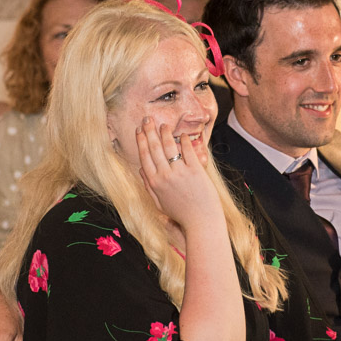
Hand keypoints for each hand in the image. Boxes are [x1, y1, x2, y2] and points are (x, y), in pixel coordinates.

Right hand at [136, 120, 219, 234]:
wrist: (201, 221)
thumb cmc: (181, 214)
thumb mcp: (159, 203)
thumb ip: (149, 186)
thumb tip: (141, 169)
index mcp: (154, 183)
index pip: (144, 156)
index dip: (141, 141)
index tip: (139, 131)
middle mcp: (165, 175)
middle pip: (154, 148)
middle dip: (150, 131)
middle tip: (147, 120)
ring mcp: (180, 172)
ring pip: (169, 147)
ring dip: (165, 133)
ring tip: (164, 125)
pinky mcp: (195, 170)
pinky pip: (187, 151)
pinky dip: (184, 141)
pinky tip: (182, 135)